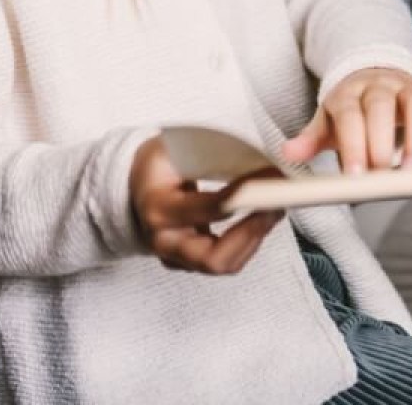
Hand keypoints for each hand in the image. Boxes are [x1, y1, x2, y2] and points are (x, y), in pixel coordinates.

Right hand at [130, 136, 282, 274]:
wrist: (135, 186)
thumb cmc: (158, 164)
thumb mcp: (175, 148)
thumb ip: (211, 154)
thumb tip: (256, 157)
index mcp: (158, 208)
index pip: (208, 209)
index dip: (243, 196)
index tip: (268, 178)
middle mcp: (164, 241)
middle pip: (214, 258)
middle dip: (252, 232)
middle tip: (276, 205)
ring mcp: (176, 258)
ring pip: (225, 264)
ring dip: (256, 237)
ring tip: (275, 207)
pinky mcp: (190, 264)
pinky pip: (226, 260)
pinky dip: (248, 241)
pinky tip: (261, 218)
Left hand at [282, 69, 411, 172]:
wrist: (371, 78)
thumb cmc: (349, 111)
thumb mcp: (327, 122)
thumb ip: (311, 139)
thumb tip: (288, 154)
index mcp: (348, 93)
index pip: (349, 115)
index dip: (352, 144)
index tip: (355, 175)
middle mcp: (378, 86)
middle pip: (381, 106)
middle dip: (381, 142)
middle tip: (382, 175)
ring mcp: (407, 87)